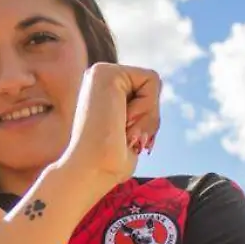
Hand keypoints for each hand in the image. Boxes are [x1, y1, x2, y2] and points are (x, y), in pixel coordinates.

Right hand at [55, 63, 161, 198]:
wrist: (91, 171)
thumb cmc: (110, 164)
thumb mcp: (132, 135)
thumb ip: (140, 119)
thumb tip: (145, 119)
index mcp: (102, 93)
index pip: (147, 94)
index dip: (147, 121)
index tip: (127, 139)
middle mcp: (98, 78)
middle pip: (152, 88)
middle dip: (149, 118)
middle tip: (125, 136)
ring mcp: (99, 72)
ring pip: (154, 83)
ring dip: (148, 116)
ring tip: (122, 130)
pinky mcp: (106, 72)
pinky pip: (152, 80)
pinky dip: (147, 107)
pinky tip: (123, 120)